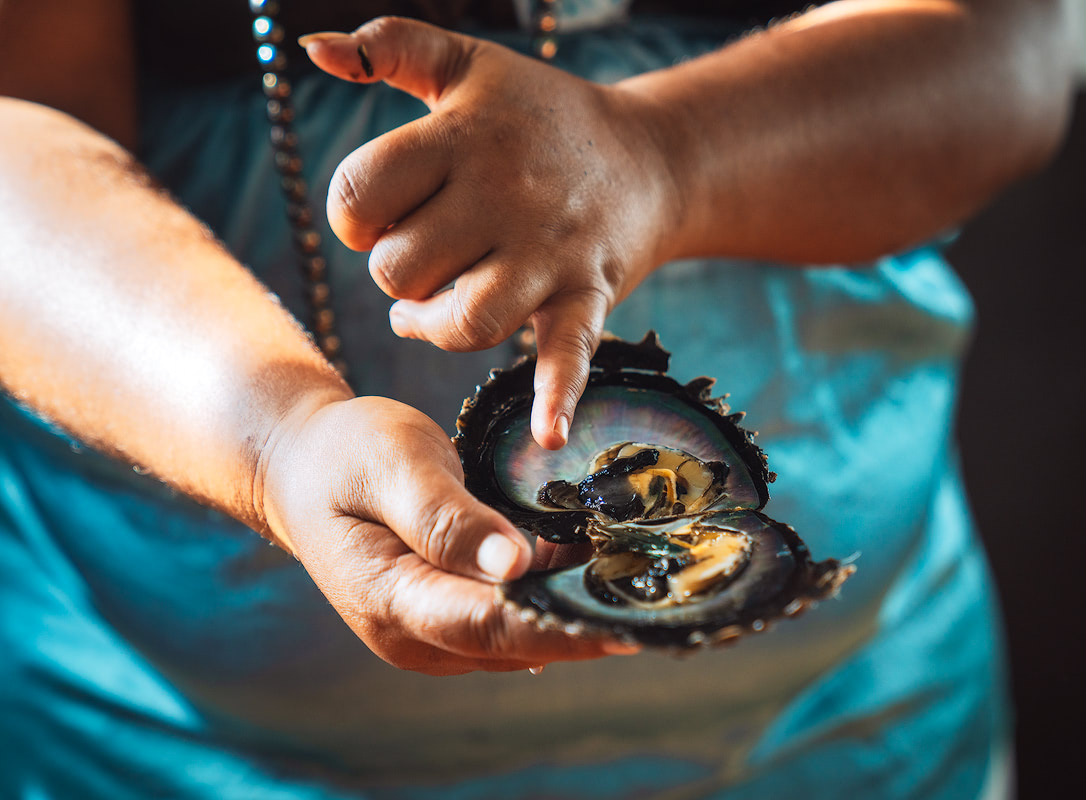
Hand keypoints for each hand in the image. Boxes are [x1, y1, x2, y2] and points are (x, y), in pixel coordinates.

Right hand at [260, 394, 636, 674]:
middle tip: (657, 599)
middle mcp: (410, 634)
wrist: (304, 468)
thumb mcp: (393, 465)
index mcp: (390, 597)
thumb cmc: (345, 455)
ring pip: (515, 639)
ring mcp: (426, 634)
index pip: (489, 624)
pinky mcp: (443, 620)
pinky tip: (596, 575)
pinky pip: (506, 623)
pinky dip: (550, 602)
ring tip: (642, 585)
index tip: (626, 623)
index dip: (560, 626)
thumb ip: (448, 518)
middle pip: (511, 641)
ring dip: (571, 615)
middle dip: (582, 625)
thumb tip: (516, 566)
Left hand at [300, 18, 684, 449]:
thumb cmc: (540, 115)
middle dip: (396, 272)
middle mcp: (505, 195)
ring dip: (432, 327)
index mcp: (465, 136)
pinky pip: (568, 352)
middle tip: (417, 259)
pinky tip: (547, 435)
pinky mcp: (585, 295)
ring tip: (428, 314)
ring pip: (462, 321)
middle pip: (401, 268)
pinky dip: (558, 395)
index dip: (352, 214)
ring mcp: (549, 253)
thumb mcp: (467, 65)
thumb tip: (315, 47)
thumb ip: (391, 47)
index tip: (376, 215)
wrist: (649, 156)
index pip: (363, 192)